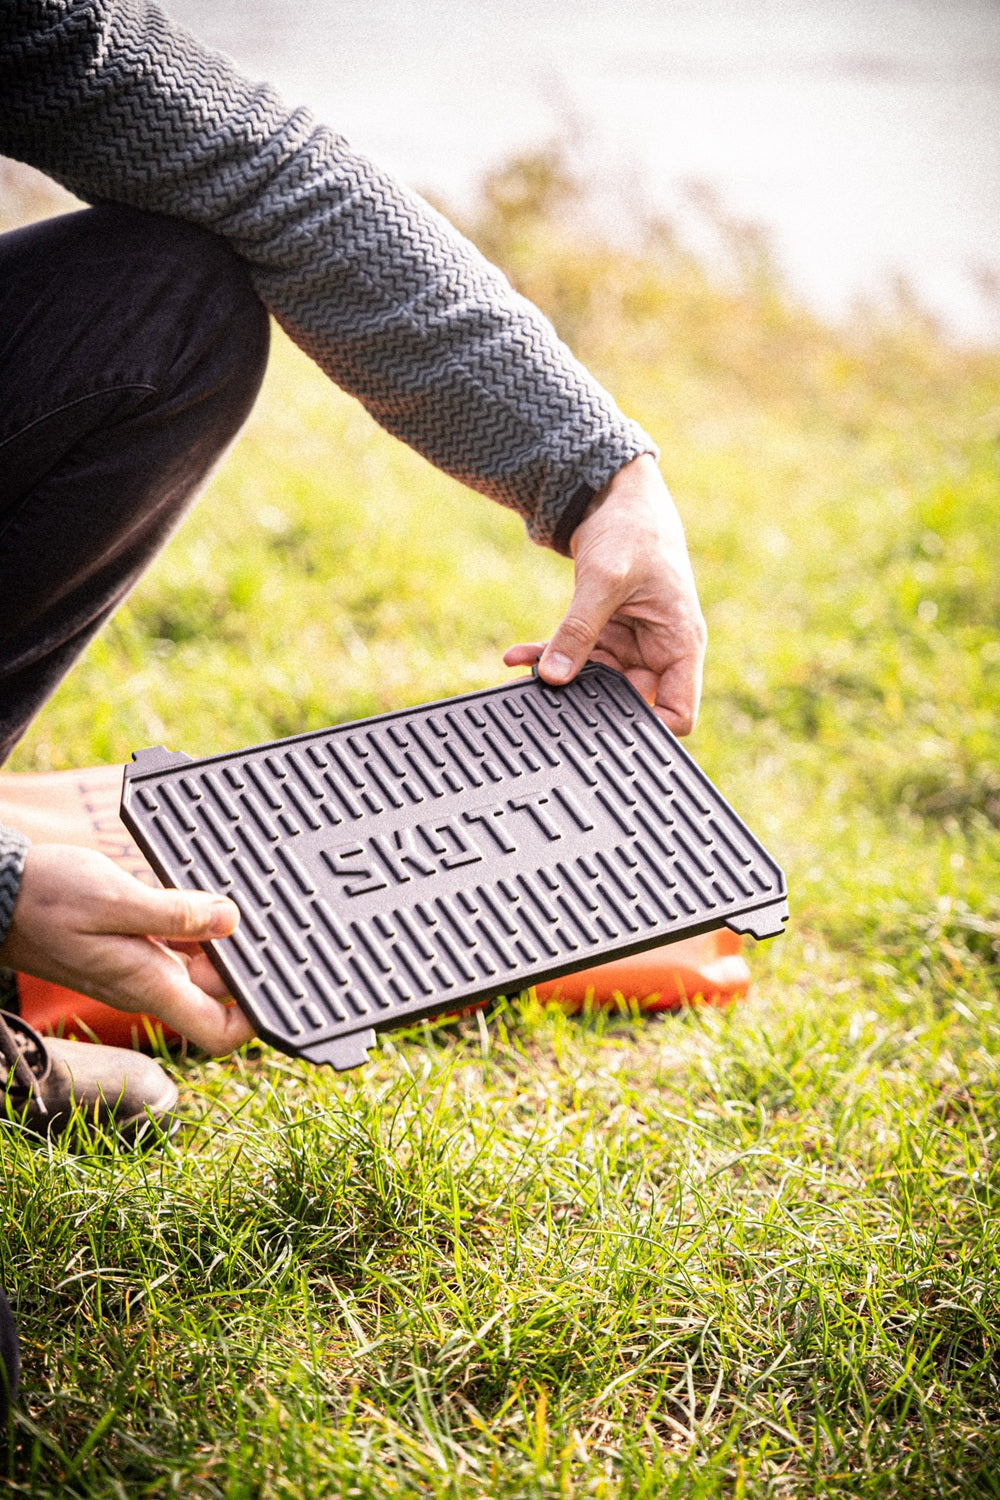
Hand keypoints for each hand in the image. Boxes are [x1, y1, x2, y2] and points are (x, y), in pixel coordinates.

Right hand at [0, 844, 253, 1055]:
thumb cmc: (45, 898)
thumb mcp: (114, 899)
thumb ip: (175, 914)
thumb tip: (230, 920)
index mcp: (149, 985)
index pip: (218, 1033)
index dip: (255, 1018)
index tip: (277, 982)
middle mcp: (150, 984)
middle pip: (219, 992)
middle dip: (245, 961)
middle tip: (273, 920)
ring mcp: (140, 966)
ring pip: (201, 964)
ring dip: (223, 939)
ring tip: (246, 901)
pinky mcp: (131, 946)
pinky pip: (178, 944)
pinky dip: (197, 925)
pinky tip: (206, 895)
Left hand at [504, 454, 706, 733]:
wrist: (615, 492)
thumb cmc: (631, 529)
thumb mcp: (604, 580)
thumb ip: (579, 631)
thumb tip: (554, 678)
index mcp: (680, 643)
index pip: (678, 712)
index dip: (647, 729)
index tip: (603, 730)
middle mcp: (659, 649)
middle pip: (629, 702)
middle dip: (590, 703)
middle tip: (552, 700)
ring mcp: (631, 643)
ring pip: (595, 681)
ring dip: (560, 676)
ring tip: (523, 668)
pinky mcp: (605, 631)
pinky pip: (576, 657)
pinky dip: (547, 656)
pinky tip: (517, 656)